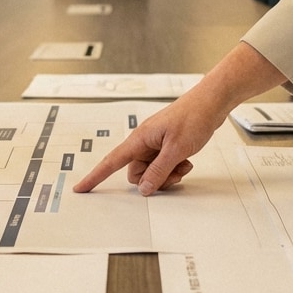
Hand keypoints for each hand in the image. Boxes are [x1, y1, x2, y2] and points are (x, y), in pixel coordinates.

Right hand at [74, 42, 285, 194]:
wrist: (211, 102)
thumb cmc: (193, 117)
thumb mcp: (176, 150)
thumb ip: (158, 171)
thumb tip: (144, 189)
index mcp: (140, 139)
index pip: (111, 161)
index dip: (95, 177)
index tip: (81, 188)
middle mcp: (144, 141)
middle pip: (137, 173)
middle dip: (154, 179)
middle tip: (175, 173)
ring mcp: (156, 143)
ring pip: (152, 171)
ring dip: (168, 174)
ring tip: (184, 165)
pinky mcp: (167, 145)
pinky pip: (163, 165)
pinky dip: (174, 168)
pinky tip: (187, 161)